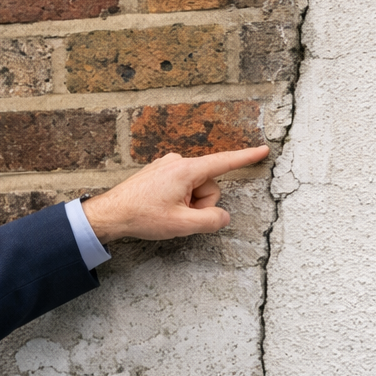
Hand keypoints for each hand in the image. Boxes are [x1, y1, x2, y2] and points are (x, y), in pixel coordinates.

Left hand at [80, 146, 269, 241]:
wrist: (111, 214)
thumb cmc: (142, 216)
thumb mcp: (182, 225)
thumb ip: (210, 221)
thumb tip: (222, 216)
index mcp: (186, 170)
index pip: (224, 163)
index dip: (247, 158)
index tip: (264, 150)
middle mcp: (178, 162)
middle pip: (209, 186)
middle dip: (200, 205)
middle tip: (180, 217)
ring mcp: (168, 166)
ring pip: (195, 189)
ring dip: (188, 205)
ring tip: (168, 213)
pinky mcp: (161, 173)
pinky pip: (182, 188)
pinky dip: (178, 201)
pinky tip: (161, 209)